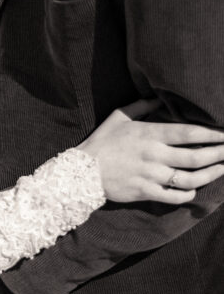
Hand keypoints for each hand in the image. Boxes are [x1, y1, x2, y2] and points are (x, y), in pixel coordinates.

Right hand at [79, 98, 223, 202]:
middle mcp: (154, 155)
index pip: (187, 133)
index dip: (210, 133)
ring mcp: (151, 175)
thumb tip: (158, 96)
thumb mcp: (119, 117)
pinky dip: (189, 194)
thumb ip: (141, 106)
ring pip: (189, 179)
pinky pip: (175, 196)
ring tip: (222, 169)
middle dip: (218, 154)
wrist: (83, 171)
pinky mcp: (146, 192)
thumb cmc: (102, 141)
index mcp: (149, 134)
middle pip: (195, 157)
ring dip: (210, 175)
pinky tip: (196, 189)